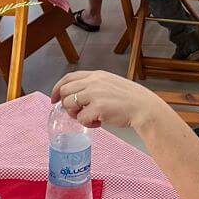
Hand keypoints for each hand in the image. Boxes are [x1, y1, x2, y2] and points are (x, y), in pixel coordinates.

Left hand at [51, 70, 170, 130]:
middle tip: (76, 113)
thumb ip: (95, 86)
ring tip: (90, 118)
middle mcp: (93, 82)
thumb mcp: (111, 84)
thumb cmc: (130, 99)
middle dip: (66, 104)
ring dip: (76, 114)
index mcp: (97, 75)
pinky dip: (88, 123)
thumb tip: (78, 96)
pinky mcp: (98, 108)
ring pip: (69, 104)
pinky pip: (81, 118)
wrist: (144, 108)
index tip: (54, 98)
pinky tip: (99, 123)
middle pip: (65, 91)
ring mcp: (95, 94)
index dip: (57, 88)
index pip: (68, 77)